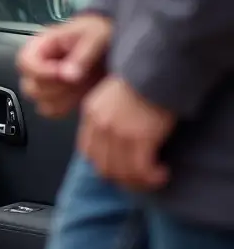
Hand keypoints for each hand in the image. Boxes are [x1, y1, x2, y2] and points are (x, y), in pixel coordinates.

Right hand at [16, 13, 111, 117]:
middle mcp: (38, 65)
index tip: (64, 73)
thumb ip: (82, 54)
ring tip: (84, 83)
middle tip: (79, 77)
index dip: (43, 71)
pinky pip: (52, 111)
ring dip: (64, 98)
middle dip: (57, 87)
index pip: (25, 63)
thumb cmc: (101, 32)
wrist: (114, 41)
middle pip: (31, 87)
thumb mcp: (96, 36)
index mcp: (41, 45)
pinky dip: (68, 106)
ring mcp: (46, 83)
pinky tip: (82, 93)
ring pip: (41, 102)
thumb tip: (67, 75)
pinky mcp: (56, 96)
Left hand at [77, 75, 176, 190]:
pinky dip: (151, 177)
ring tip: (153, 178)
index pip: (87, 152)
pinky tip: (161, 174)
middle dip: (122, 179)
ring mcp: (118, 133)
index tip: (119, 169)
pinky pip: (141, 170)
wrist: (159, 66)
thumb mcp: (111, 95)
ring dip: (139, 182)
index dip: (104, 165)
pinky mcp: (139, 138)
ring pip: (122, 172)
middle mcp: (100, 126)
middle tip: (139, 179)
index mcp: (90, 114)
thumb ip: (105, 116)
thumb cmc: (142, 79)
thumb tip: (112, 142)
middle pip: (103, 166)